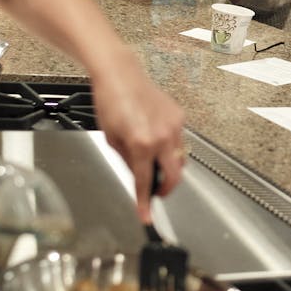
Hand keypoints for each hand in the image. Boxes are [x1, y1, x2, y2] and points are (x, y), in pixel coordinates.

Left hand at [89, 56, 186, 223]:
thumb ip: (128, 161)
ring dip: (169, 167)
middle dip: (166, 189)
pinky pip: (179, 141)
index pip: (145, 182)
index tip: (147, 216)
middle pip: (174, 176)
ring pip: (180, 159)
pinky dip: (170, 147)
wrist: (120, 74)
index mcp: (141, 144)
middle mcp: (162, 136)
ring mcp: (174, 126)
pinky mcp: (179, 117)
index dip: (145, 203)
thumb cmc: (110, 102)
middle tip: (156, 192)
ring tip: (153, 162)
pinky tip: (156, 139)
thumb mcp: (112, 139)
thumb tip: (138, 176)